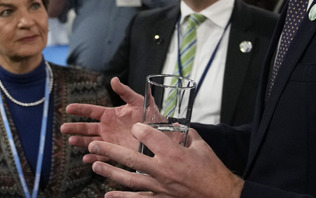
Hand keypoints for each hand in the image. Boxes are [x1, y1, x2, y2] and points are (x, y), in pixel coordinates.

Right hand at [61, 77, 143, 163]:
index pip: (91, 111)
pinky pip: (103, 156)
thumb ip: (124, 91)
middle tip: (63, 129)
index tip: (68, 108)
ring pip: (91, 142)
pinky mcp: (117, 153)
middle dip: (75, 128)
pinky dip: (94, 157)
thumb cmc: (150, 115)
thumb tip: (113, 79)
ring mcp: (111, 141)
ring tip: (71, 141)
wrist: (161, 133)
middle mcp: (107, 128)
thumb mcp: (137, 101)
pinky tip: (86, 158)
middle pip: (86, 128)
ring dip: (81, 142)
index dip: (80, 109)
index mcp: (110, 114)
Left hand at [89, 125, 243, 197]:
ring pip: (129, 179)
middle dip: (109, 151)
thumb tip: (174, 125)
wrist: (221, 195)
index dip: (139, 128)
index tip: (134, 126)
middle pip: (130, 158)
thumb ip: (184, 133)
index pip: (148, 136)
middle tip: (94, 144)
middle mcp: (163, 170)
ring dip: (110, 172)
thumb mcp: (200, 146)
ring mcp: (160, 187)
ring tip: (95, 165)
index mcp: (173, 154)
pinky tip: (108, 195)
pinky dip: (121, 197)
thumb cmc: (212, 170)